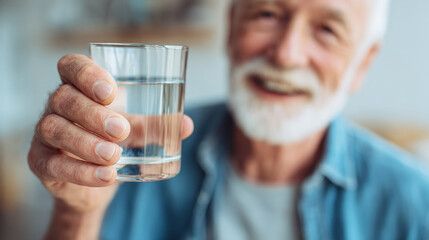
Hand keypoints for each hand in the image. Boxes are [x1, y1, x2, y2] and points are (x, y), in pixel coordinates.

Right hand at [27, 54, 193, 213]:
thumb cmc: (111, 140)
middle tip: (121, 130)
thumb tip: (186, 125)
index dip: (87, 74)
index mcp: (79, 86)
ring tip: (114, 155)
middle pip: (64, 98)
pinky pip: (53, 165)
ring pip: (55, 129)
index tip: (110, 92)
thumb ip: (154, 124)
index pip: (71, 66)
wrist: (91, 179)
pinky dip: (81, 171)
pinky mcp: (42, 162)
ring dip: (86, 143)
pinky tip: (106, 176)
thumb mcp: (132, 128)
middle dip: (94, 115)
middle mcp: (57, 105)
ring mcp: (45, 133)